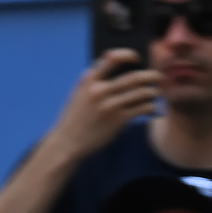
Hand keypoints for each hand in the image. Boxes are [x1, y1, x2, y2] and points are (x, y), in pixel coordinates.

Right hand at [46, 50, 161, 161]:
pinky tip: (150, 108)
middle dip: (152, 76)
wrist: (67, 144)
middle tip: (159, 77)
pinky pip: (143, 108)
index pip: (113, 58)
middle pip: (135, 77)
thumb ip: (92, 80)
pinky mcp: (118, 120)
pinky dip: (151, 107)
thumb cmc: (74, 119)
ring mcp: (110, 105)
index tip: (137, 59)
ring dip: (153, 92)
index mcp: (89, 81)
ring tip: (155, 94)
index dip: (129, 55)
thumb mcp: (77, 94)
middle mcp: (100, 91)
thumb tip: (112, 65)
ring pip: (143, 92)